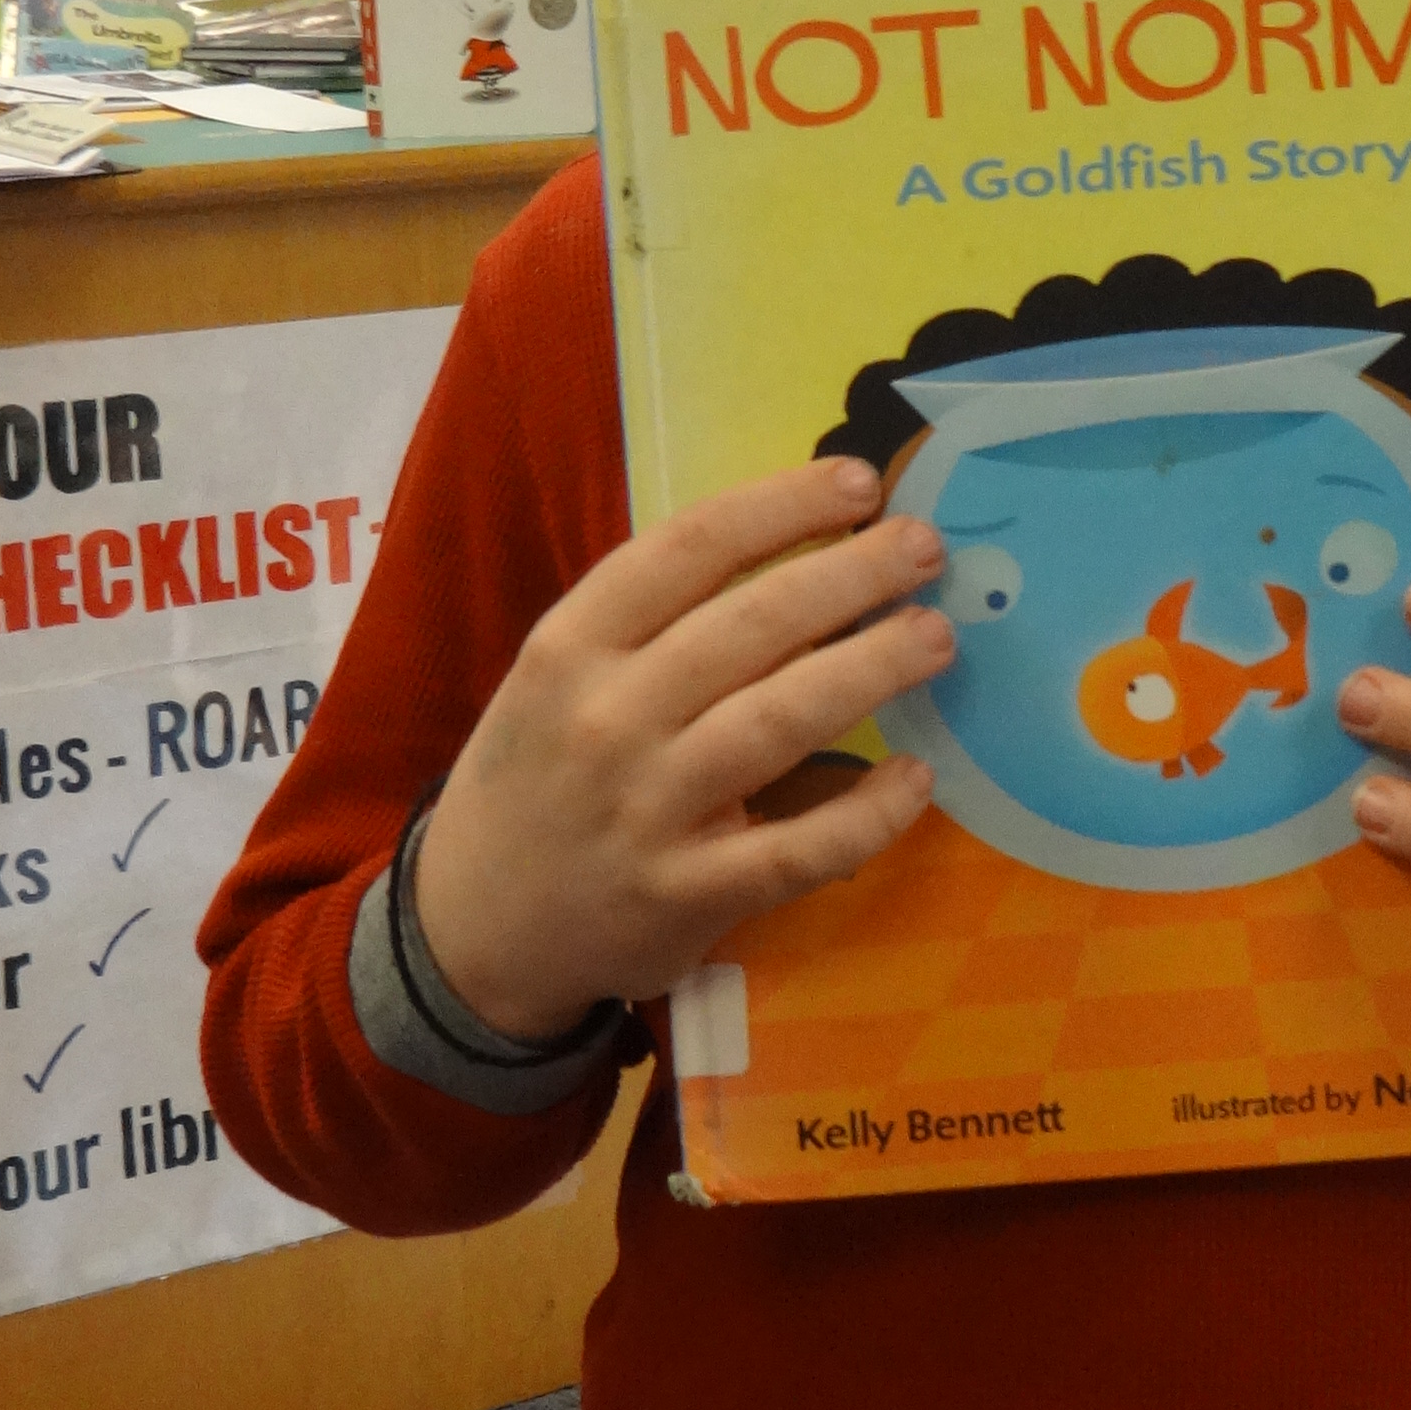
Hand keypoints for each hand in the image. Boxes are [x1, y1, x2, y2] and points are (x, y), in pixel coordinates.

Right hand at [408, 461, 951, 1039]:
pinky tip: (917, 779)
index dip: (784, 506)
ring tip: (935, 636)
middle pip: (752, 624)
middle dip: (851, 574)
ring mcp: (649, 810)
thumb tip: (803, 556)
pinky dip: (867, 815)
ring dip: (871, 669)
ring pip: (781, 721)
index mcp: (572, 646)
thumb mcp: (560, 680)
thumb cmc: (540, 778)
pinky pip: (797, 849)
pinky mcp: (689, 895)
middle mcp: (607, 717)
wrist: (476, 926)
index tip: (860, 482)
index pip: (689, 549)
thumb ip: (654, 624)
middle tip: (924, 548)